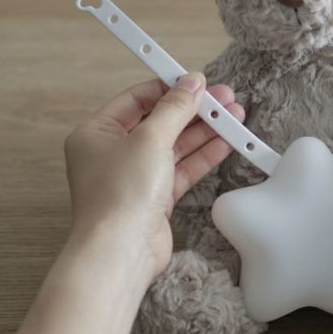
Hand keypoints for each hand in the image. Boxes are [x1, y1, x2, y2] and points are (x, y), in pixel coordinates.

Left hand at [64, 74, 242, 277]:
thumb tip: (191, 83)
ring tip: (235, 117)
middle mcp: (113, 153)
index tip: (198, 81)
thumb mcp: (150, 139)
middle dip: (194, 110)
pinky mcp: (155, 198)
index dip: (169, 88)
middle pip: (160, 121)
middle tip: (225, 99)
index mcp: (97, 132)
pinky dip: (203, 156)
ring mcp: (135, 176)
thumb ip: (174, 109)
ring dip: (205, 131)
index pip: (137, 99)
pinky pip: (182, 169)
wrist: (121, 252)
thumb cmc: (120, 195)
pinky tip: (226, 142)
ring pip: (175, 145)